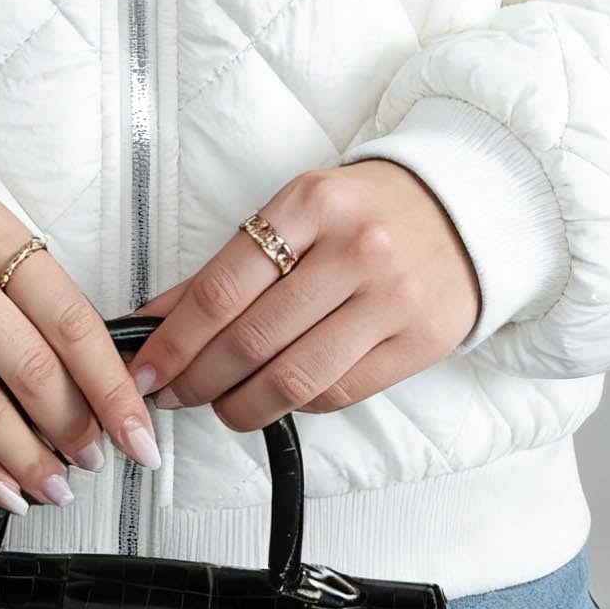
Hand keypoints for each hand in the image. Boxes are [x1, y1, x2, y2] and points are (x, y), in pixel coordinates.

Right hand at [0, 173, 161, 511]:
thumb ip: (25, 286)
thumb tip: (89, 372)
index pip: (68, 316)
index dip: (111, 385)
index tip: (137, 428)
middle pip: (29, 366)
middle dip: (75, 428)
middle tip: (96, 458)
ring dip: (28, 459)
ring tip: (55, 484)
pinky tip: (2, 486)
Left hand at [125, 160, 480, 429]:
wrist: (461, 208)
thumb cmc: (366, 209)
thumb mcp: (297, 211)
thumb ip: (231, 264)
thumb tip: (161, 317)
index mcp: (311, 204)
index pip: (223, 286)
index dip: (176, 338)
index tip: (148, 366)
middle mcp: (354, 249)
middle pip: (254, 338)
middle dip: (200, 378)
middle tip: (175, 393)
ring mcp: (391, 298)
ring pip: (294, 378)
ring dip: (242, 404)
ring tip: (221, 404)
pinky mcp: (420, 342)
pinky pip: (339, 392)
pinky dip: (296, 404)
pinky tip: (277, 395)